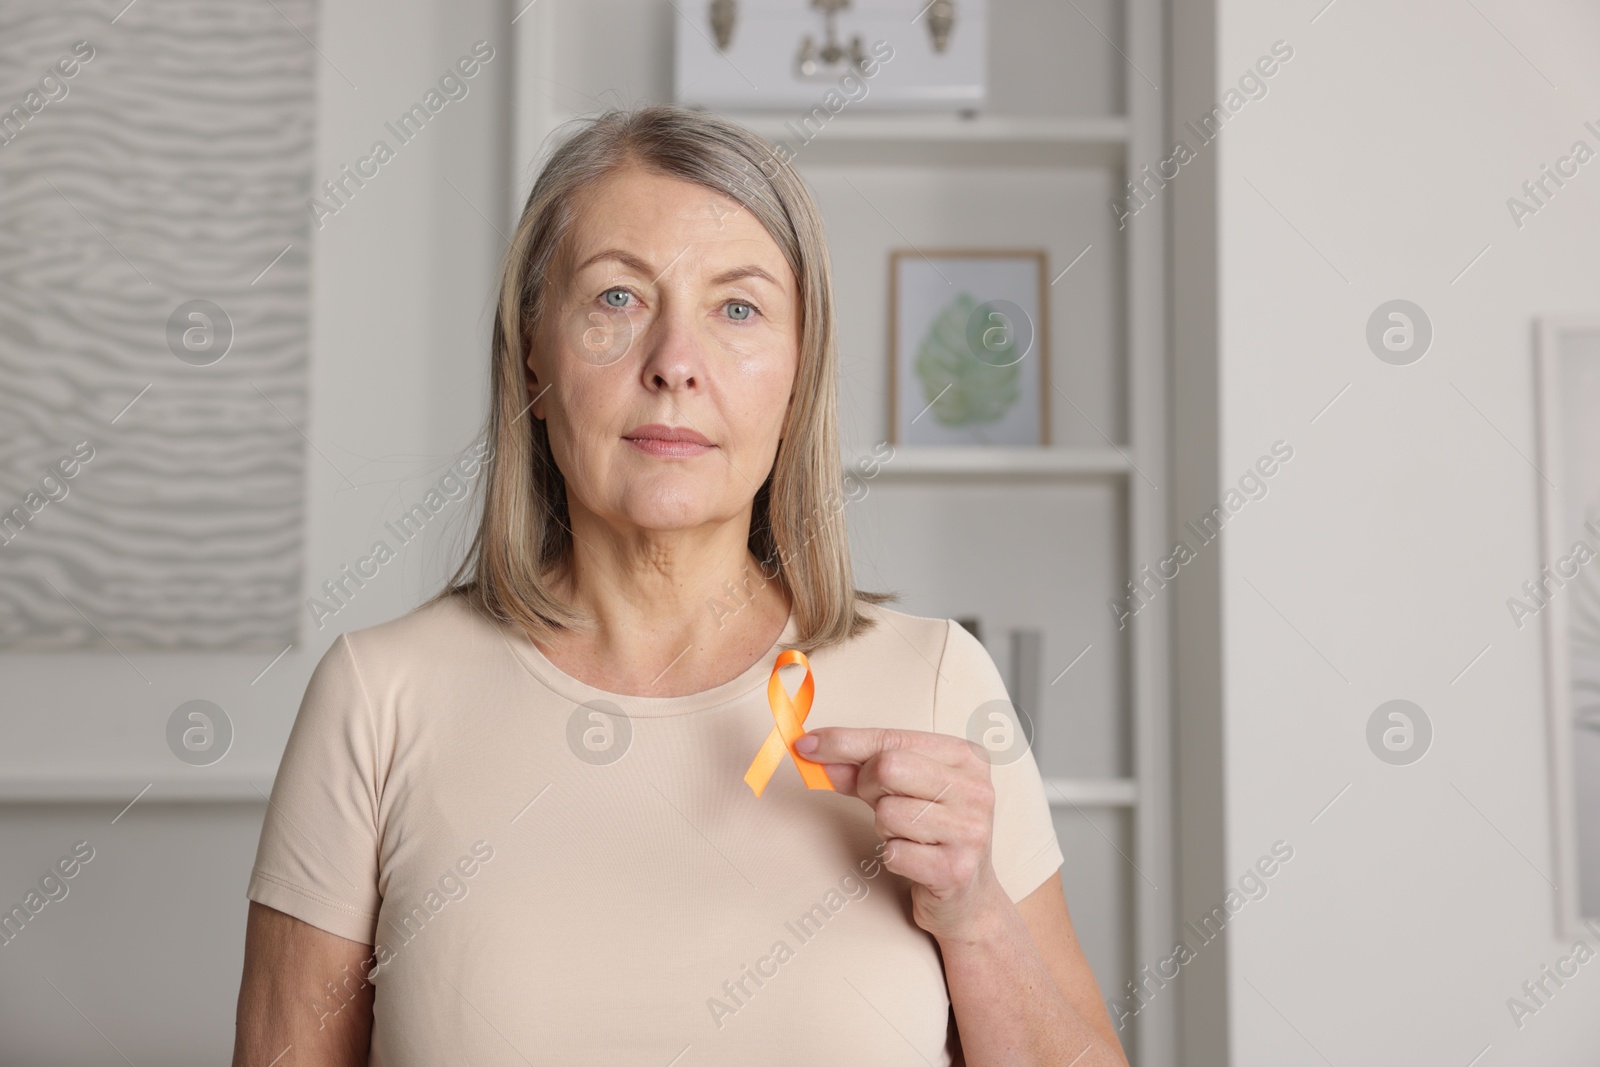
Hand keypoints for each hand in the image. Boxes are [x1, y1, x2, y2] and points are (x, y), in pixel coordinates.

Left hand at [795, 727, 1008, 940]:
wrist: (968, 897)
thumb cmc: (931, 832)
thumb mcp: (902, 790)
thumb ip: (860, 768)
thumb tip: (814, 752)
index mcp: (966, 756)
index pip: (892, 739)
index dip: (844, 742)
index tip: (807, 745)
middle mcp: (975, 789)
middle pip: (888, 769)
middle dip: (868, 788)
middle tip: (881, 804)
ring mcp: (970, 830)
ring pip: (887, 814)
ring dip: (884, 828)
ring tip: (907, 836)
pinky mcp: (956, 869)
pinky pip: (894, 853)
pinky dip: (892, 857)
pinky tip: (914, 860)